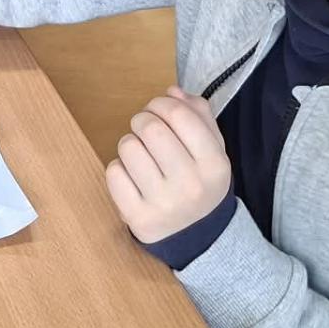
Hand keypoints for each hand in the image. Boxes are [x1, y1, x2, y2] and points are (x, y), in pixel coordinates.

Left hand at [105, 88, 231, 244]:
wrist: (198, 236)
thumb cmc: (201, 181)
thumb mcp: (213, 149)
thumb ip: (198, 114)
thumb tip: (172, 91)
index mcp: (214, 164)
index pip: (179, 115)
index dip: (161, 103)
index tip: (157, 107)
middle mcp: (191, 185)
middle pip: (150, 127)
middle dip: (142, 119)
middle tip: (144, 127)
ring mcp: (163, 203)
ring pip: (128, 147)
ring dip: (129, 143)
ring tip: (140, 153)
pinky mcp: (138, 217)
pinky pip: (114, 173)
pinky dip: (119, 167)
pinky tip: (132, 176)